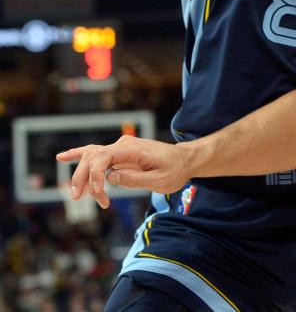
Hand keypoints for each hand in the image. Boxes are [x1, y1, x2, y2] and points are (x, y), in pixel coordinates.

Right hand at [56, 135, 190, 208]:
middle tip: (80, 198)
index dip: (95, 176)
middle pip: (93, 158)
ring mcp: (120, 148)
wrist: (184, 161)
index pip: (104, 158)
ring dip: (81, 175)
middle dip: (83, 178)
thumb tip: (110, 177)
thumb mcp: (159, 180)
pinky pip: (96, 153)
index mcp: (133, 149)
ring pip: (91, 157)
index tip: (98, 193)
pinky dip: (79, 155)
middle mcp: (123, 145)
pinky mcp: (119, 154)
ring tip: (76, 193)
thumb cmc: (175, 170)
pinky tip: (62, 157)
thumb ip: (135, 179)